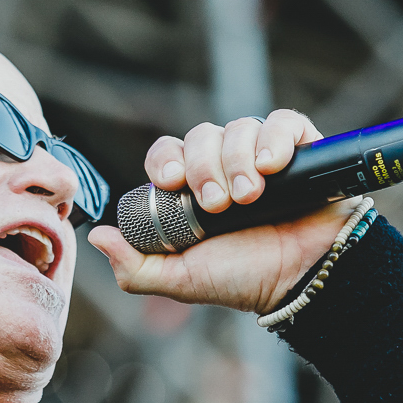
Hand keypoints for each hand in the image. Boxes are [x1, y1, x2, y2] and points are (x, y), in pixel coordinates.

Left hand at [88, 109, 357, 313]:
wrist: (303, 281)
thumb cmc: (245, 279)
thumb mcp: (182, 280)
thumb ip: (136, 267)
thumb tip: (98, 236)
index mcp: (193, 190)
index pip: (167, 153)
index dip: (165, 161)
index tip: (172, 183)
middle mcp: (225, 167)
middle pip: (201, 137)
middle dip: (204, 167)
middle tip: (218, 203)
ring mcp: (261, 156)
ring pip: (238, 128)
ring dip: (239, 161)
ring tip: (251, 197)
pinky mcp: (300, 149)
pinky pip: (283, 122)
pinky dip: (275, 138)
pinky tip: (273, 166)